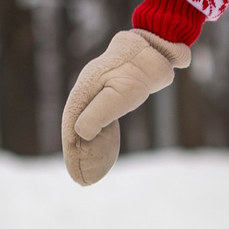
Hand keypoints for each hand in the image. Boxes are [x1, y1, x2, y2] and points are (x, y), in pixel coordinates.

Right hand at [61, 29, 189, 184]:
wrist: (156, 47)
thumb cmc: (137, 68)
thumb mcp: (119, 93)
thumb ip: (101, 112)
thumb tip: (81, 133)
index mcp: (84, 91)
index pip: (72, 126)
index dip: (72, 151)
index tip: (75, 173)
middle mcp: (88, 94)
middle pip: (78, 129)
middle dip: (79, 155)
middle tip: (82, 180)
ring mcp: (100, 95)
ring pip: (89, 126)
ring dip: (89, 148)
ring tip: (90, 172)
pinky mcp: (114, 96)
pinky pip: (103, 122)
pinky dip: (101, 138)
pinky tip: (104, 151)